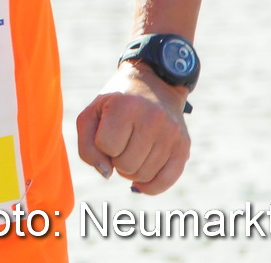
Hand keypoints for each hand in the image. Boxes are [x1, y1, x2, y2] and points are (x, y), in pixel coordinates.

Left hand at [75, 62, 190, 194]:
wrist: (154, 83)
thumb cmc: (116, 103)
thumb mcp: (92, 114)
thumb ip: (87, 146)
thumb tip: (107, 174)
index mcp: (126, 107)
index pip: (106, 147)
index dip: (102, 144)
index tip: (108, 131)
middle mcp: (152, 119)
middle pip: (125, 165)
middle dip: (116, 159)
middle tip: (121, 143)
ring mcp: (171, 134)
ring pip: (143, 175)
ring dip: (131, 170)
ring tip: (132, 150)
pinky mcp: (183, 146)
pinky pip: (165, 182)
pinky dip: (150, 186)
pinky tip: (141, 179)